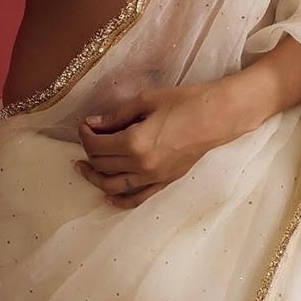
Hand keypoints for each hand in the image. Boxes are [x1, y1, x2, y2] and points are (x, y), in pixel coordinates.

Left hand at [74, 82, 228, 209]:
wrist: (216, 117)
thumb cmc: (183, 102)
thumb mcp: (146, 100)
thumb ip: (117, 116)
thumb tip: (94, 124)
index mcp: (134, 143)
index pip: (97, 146)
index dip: (85, 135)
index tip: (85, 125)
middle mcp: (141, 165)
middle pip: (102, 165)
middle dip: (89, 151)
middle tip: (88, 138)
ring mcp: (153, 177)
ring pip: (113, 186)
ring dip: (95, 178)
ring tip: (84, 168)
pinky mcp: (164, 182)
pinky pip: (136, 198)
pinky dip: (119, 200)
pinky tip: (107, 196)